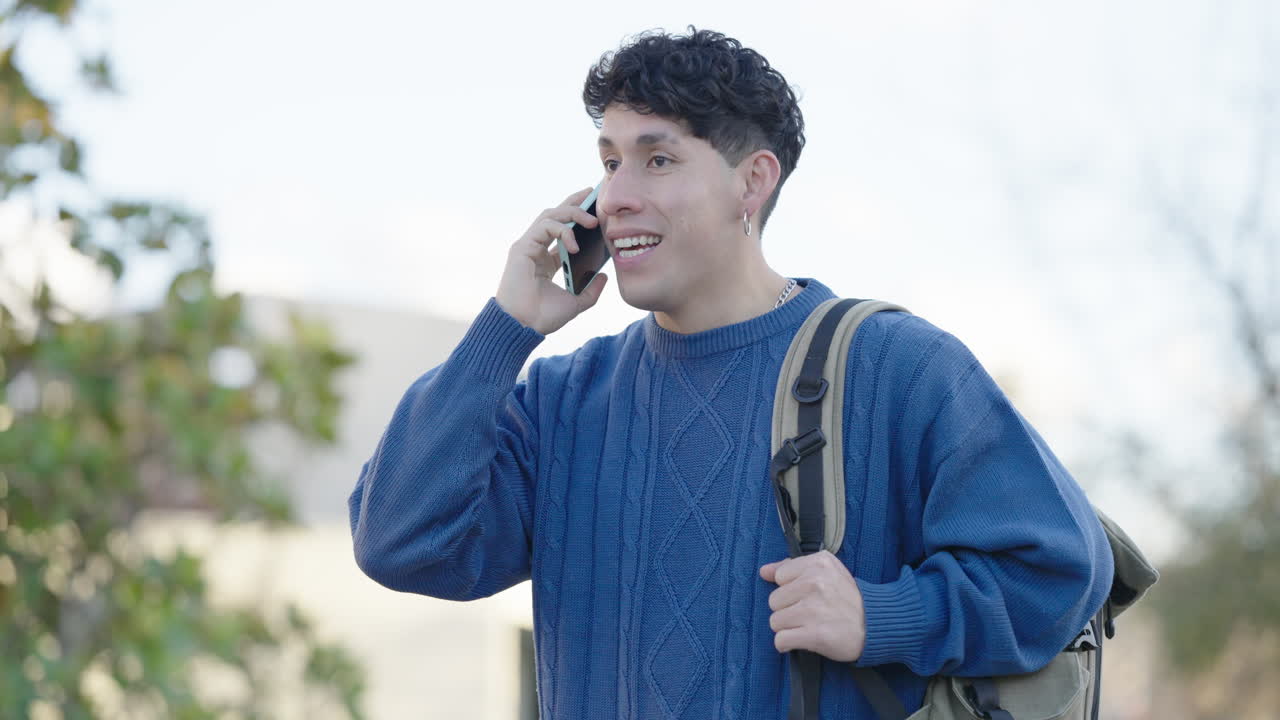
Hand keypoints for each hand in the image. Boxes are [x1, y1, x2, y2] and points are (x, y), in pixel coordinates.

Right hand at [495, 187, 608, 334]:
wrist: (522, 327)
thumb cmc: (542, 317)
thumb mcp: (575, 303)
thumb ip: (590, 291)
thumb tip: (604, 277)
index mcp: (546, 261)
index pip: (564, 232)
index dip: (579, 219)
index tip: (597, 211)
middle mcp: (536, 249)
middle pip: (556, 216)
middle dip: (574, 202)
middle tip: (593, 193)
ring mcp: (528, 246)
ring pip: (550, 216)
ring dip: (572, 213)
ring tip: (592, 220)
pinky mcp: (522, 247)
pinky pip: (544, 227)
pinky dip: (562, 230)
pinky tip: (575, 245)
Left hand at [759, 550, 866, 661]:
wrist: (875, 625)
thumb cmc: (848, 598)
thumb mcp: (827, 571)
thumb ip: (793, 567)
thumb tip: (764, 571)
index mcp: (819, 564)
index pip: (779, 575)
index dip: (790, 588)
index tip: (806, 595)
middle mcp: (815, 583)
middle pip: (774, 600)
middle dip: (788, 609)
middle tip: (809, 613)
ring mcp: (814, 609)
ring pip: (775, 621)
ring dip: (788, 628)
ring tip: (808, 626)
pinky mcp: (815, 634)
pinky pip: (780, 640)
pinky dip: (787, 644)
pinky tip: (801, 640)